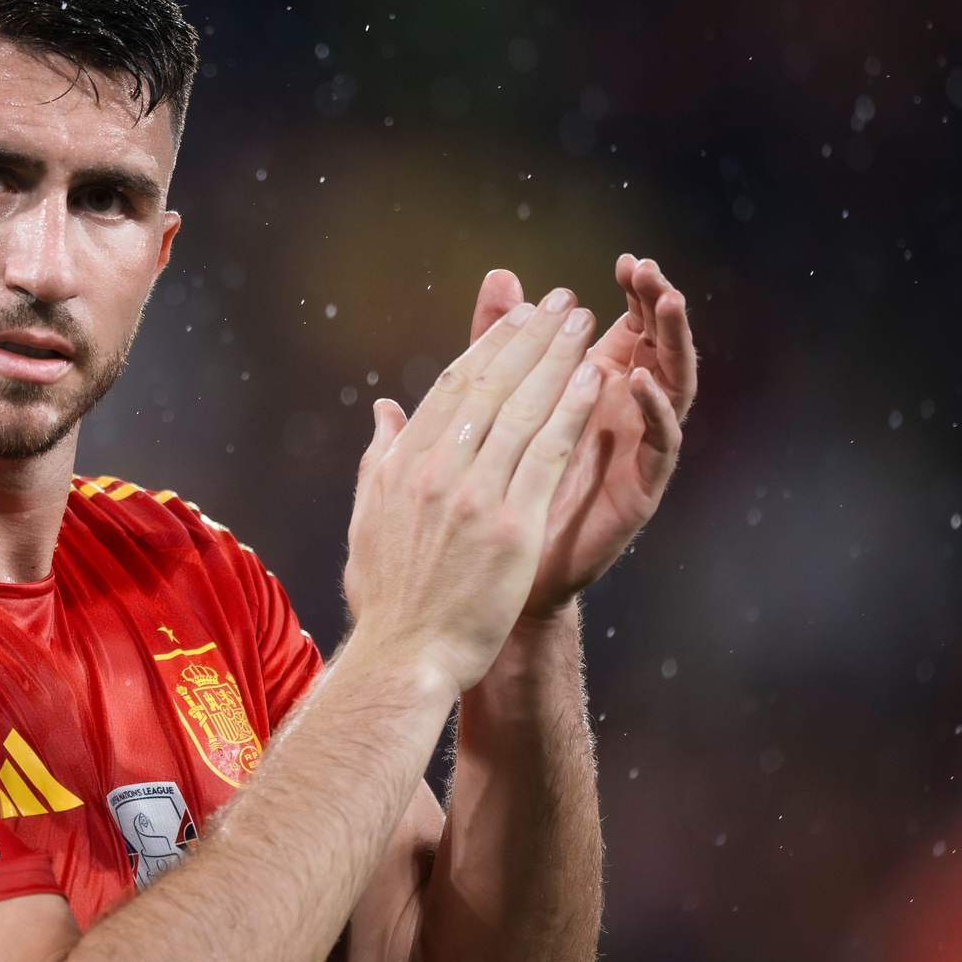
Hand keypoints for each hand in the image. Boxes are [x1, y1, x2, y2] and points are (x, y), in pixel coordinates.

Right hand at [343, 289, 604, 693]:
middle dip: (528, 338)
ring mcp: (473, 495)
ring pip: (521, 409)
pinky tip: (592, 380)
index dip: (488, 348)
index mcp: (400, 464)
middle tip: (559, 303)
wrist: (404, 658)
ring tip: (582, 324)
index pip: (451, 390)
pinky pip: (546, 453)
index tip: (515, 318)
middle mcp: (435, 469)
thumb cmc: (388, 600)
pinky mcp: (511, 524)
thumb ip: (379, 458)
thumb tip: (384, 411)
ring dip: (556, 360)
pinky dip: (569, 411)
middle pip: (489, 386)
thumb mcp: (368, 519)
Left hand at [468, 256, 693, 615]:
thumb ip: (499, 339)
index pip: (625, 328)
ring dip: (671, 343)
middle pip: (655, 347)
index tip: (625, 259)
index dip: (633, 294)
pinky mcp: (641, 487)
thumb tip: (500, 275)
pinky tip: (639, 382)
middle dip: (656, 306)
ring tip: (665, 304)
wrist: (497, 574)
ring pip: (671, 385)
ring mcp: (637, 448)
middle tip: (649, 270)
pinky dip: (656, 410)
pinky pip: (662, 443)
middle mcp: (623, 412)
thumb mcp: (493, 402)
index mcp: (592, 387)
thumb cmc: (497, 489)